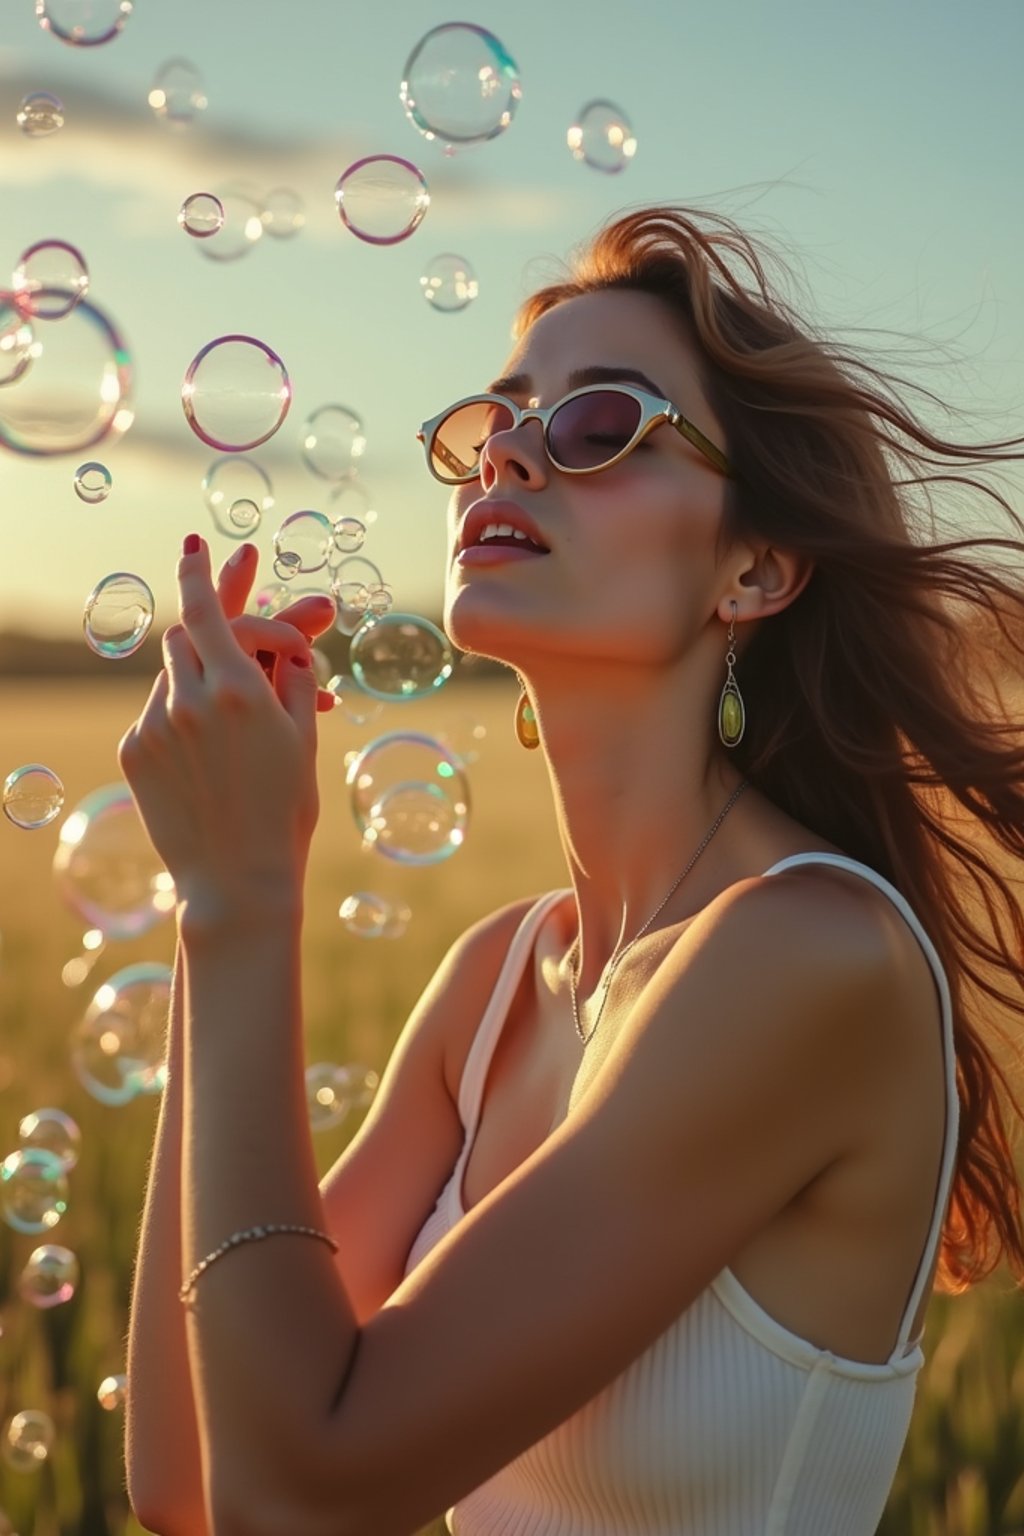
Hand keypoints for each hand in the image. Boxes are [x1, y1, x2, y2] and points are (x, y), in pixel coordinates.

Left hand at [118, 536, 331, 925]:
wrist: (238, 879)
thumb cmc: (285, 810)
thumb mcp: (304, 738)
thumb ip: (297, 682)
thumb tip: (291, 651)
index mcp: (240, 689)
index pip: (208, 607)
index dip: (201, 569)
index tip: (196, 544)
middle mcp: (191, 699)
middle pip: (188, 636)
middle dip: (213, 638)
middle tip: (241, 656)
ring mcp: (157, 725)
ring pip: (170, 674)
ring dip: (198, 681)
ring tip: (231, 728)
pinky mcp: (135, 751)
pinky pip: (156, 713)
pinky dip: (180, 718)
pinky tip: (208, 760)